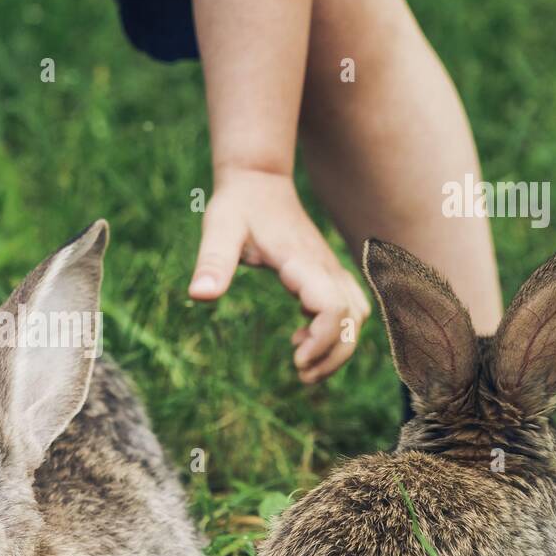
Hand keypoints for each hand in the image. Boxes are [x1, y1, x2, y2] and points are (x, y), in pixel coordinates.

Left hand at [189, 169, 368, 381]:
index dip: (323, 340)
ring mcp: (330, 270)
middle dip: (334, 355)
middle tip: (300, 374)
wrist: (259, 181)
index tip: (295, 359)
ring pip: (357, 317)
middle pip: (353, 321)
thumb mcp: (220, 229)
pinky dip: (334, 331)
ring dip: (338, 345)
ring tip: (302, 361)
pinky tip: (299, 335)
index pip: (333, 309)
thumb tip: (199, 296)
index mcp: (302, 262)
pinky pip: (348, 309)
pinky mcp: (326, 273)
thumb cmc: (238, 206)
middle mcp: (325, 268)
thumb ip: (212, 262)